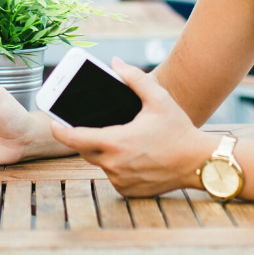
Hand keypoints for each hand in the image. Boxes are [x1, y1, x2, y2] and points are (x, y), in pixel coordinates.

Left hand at [50, 59, 213, 195]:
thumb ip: (135, 79)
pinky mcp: (127, 191)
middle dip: (85, 138)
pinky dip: (116, 166)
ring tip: (118, 139)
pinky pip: (112, 176)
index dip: (60, 131)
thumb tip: (115, 63)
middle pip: (85, 150)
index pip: (75, 139)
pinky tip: (130, 156)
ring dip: (103, 152)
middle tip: (93, 126)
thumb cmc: (179, 130)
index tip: (53, 123)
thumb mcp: (158, 99)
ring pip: (100, 163)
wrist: (200, 163)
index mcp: (116, 142)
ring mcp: (120, 180)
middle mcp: (114, 165)